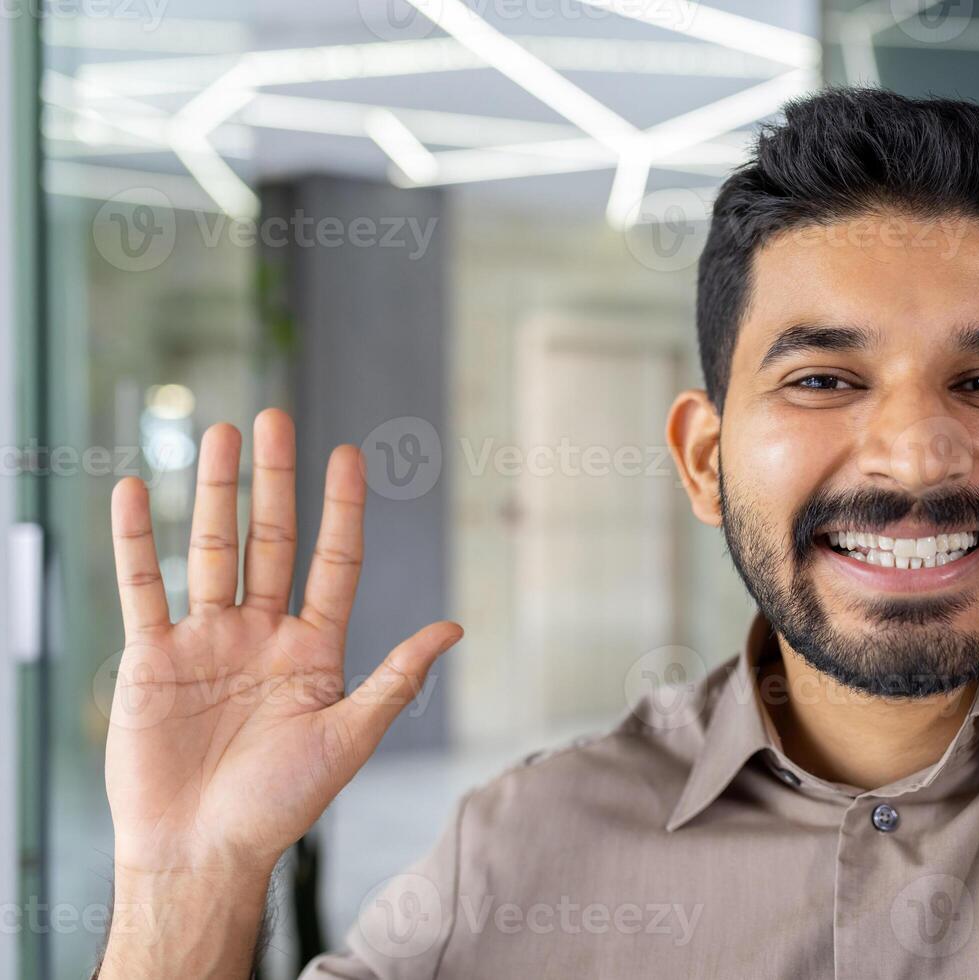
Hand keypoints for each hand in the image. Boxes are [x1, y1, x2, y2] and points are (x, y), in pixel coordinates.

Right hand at [105, 408, 461, 879]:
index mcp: (313, 649)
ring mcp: (206, 641)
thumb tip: (455, 627)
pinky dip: (137, 540)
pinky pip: (144, 586)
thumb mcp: (350, 737)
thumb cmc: (282, 805)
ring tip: (219, 433)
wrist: (203, 852)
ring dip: (214, 492)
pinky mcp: (153, 657)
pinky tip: (138, 490)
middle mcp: (261, 634)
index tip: (349, 456)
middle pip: (270, 540)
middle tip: (276, 418)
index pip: (332, 562)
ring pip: (211, 549)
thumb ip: (396, 678)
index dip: (340, 510)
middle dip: (274, 481)